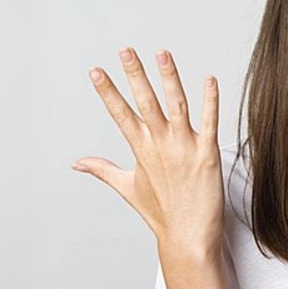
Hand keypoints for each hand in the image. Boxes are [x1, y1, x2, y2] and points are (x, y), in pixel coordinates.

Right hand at [74, 47, 224, 252]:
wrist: (189, 238)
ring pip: (176, 106)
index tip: (96, 70)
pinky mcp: (208, 154)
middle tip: (126, 50)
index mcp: (141, 150)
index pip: (120, 114)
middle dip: (135, 76)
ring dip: (169, 79)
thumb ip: (103, 169)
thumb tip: (77, 162)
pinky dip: (210, 101)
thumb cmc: (161, 214)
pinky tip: (210, 79)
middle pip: (145, 103)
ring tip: (162, 53)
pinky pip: (210, 122)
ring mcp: (184, 148)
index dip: (108, 92)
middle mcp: (160, 145)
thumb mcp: (127, 187)